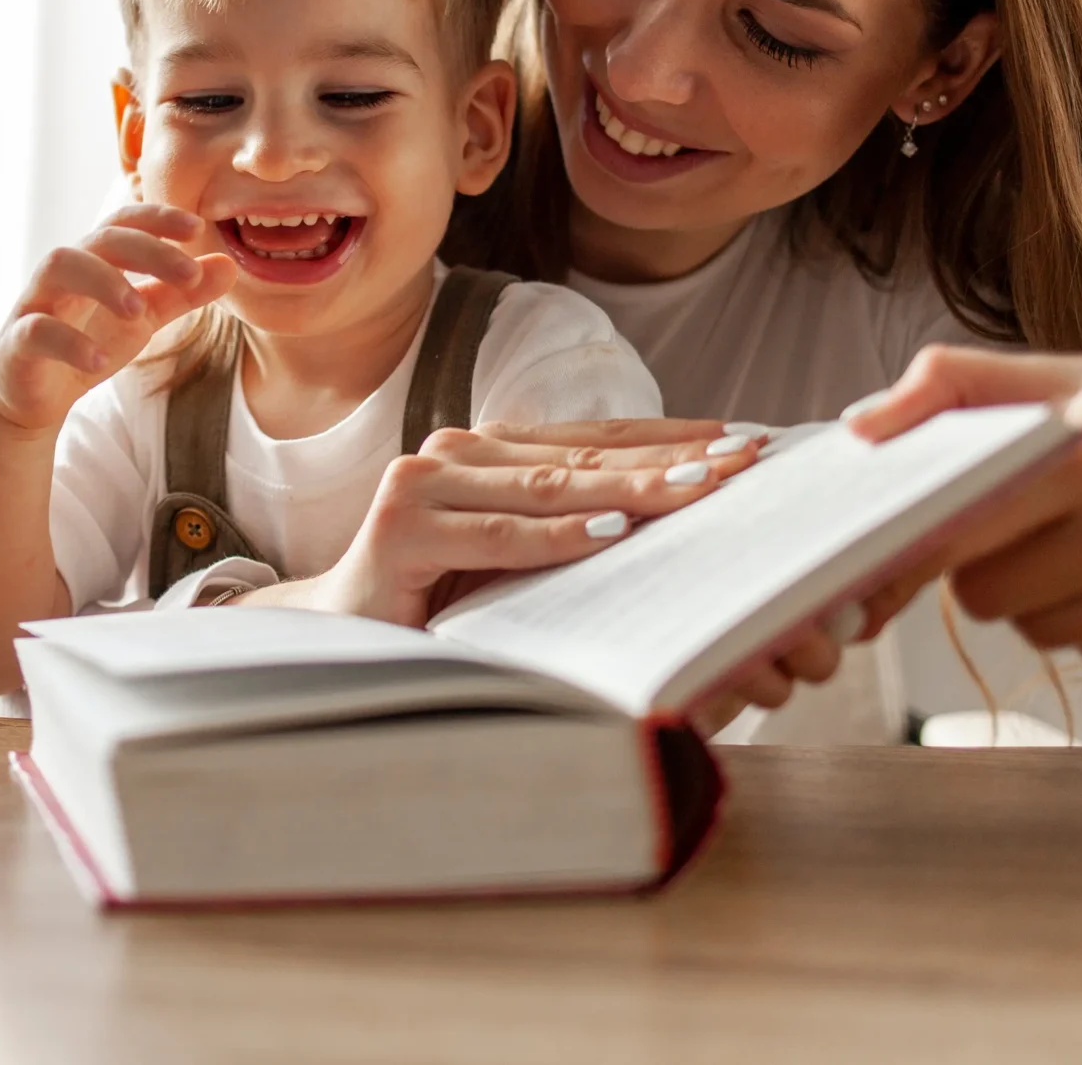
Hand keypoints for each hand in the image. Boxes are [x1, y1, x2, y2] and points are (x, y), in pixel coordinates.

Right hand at [0, 204, 236, 432]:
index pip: (124, 222)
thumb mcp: (143, 317)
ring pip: (59, 265)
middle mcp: (64, 270)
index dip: (157, 218)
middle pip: (100, 238)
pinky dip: (68, 342)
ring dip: (103, 281)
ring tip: (137, 309)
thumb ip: (182, 293)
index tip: (197, 228)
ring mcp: (36, 301)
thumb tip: (230, 265)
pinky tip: (97, 361)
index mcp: (95, 259)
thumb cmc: (89, 339)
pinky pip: (36, 330)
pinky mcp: (16, 341)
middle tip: (188, 274)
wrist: (34, 395)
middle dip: (146, 250)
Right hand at [246, 419, 762, 626]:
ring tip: (699, 489)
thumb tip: (679, 516)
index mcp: (485, 450)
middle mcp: (452, 453)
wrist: (335, 642)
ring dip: (630, 489)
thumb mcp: (512, 557)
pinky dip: (556, 536)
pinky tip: (612, 531)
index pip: (595, 440)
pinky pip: (496, 536)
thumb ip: (568, 526)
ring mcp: (421, 486)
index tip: (746, 442)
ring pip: (547, 488)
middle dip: (669, 459)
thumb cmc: (434, 602)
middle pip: (582, 458)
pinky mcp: (399, 532)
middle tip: (744, 460)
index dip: (671, 439)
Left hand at [844, 344, 1081, 674]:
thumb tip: (861, 428)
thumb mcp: (1067, 376)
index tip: (914, 539)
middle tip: (1034, 526)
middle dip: (992, 568)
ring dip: (1050, 599)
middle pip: (989, 598)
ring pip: (1045, 634)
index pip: (958, 534)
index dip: (926, 540)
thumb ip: (956, 386)